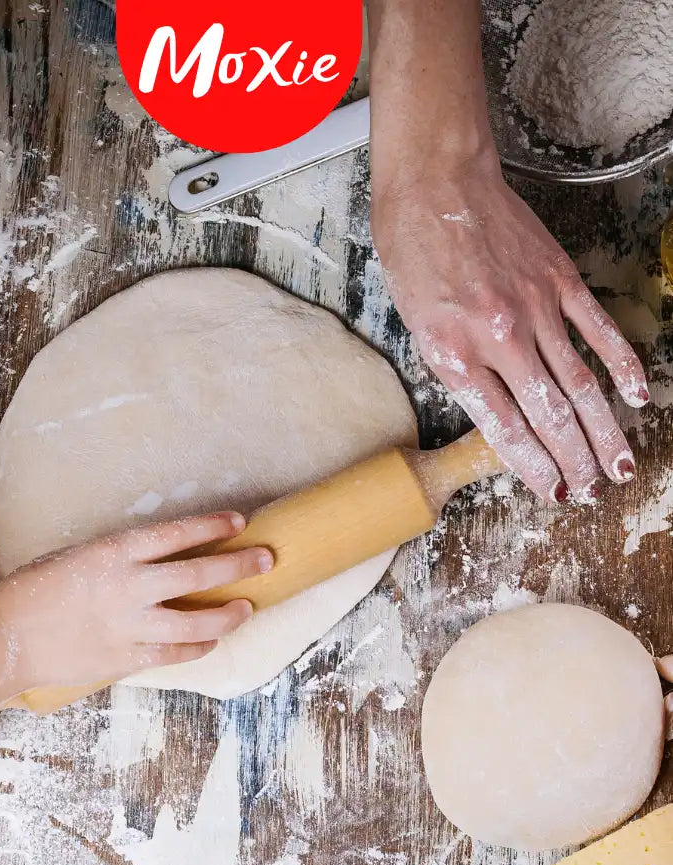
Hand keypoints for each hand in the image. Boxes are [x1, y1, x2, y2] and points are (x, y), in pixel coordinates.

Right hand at [0, 512, 273, 690]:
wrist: (7, 638)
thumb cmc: (36, 590)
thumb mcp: (78, 556)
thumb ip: (121, 558)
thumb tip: (163, 558)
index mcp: (113, 553)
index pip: (176, 534)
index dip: (212, 527)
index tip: (240, 522)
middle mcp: (128, 586)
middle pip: (198, 574)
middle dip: (239, 565)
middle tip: (266, 559)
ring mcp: (129, 625)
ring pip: (196, 620)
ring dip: (228, 614)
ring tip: (248, 607)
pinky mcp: (126, 657)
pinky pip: (175, 653)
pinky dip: (198, 647)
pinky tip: (213, 640)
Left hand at [372, 157, 648, 502]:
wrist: (436, 185)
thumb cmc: (415, 255)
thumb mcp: (418, 326)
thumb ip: (459, 370)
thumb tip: (499, 411)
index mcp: (455, 354)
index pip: (506, 427)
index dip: (535, 466)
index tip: (554, 492)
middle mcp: (499, 338)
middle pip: (550, 415)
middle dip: (574, 461)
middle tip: (593, 492)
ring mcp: (536, 308)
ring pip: (580, 384)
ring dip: (603, 431)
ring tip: (619, 466)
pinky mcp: (560, 280)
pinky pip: (599, 331)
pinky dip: (621, 366)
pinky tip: (636, 397)